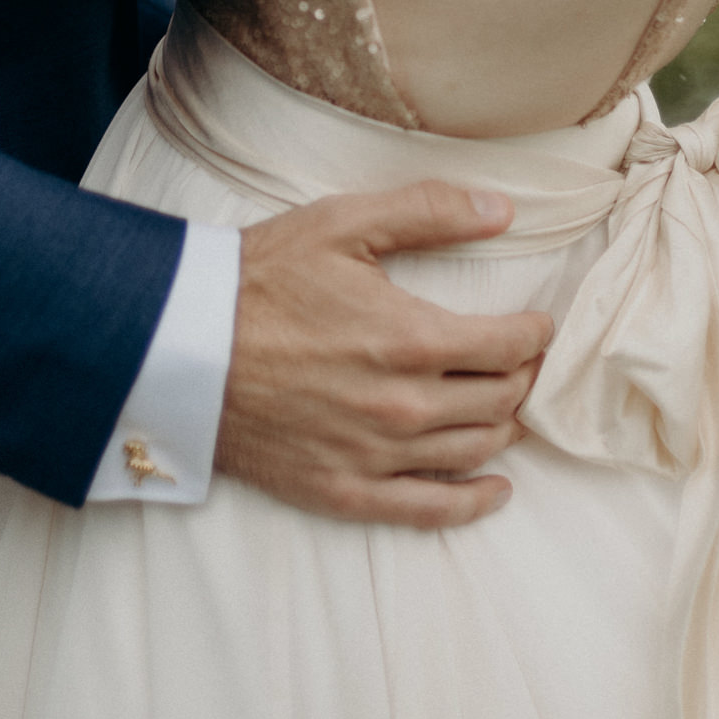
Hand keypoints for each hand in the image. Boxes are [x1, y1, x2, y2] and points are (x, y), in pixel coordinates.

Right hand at [214, 182, 552, 527]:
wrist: (181, 345)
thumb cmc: (260, 278)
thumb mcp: (343, 224)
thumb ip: (429, 212)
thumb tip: (502, 209)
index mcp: (410, 339)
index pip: (509, 346)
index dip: (534, 333)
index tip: (537, 324)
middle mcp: (403, 407)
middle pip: (499, 400)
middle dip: (522, 377)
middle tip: (523, 361)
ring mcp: (375, 455)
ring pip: (473, 451)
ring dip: (504, 428)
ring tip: (508, 408)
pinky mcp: (343, 490)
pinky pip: (428, 509)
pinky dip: (472, 502)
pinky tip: (495, 490)